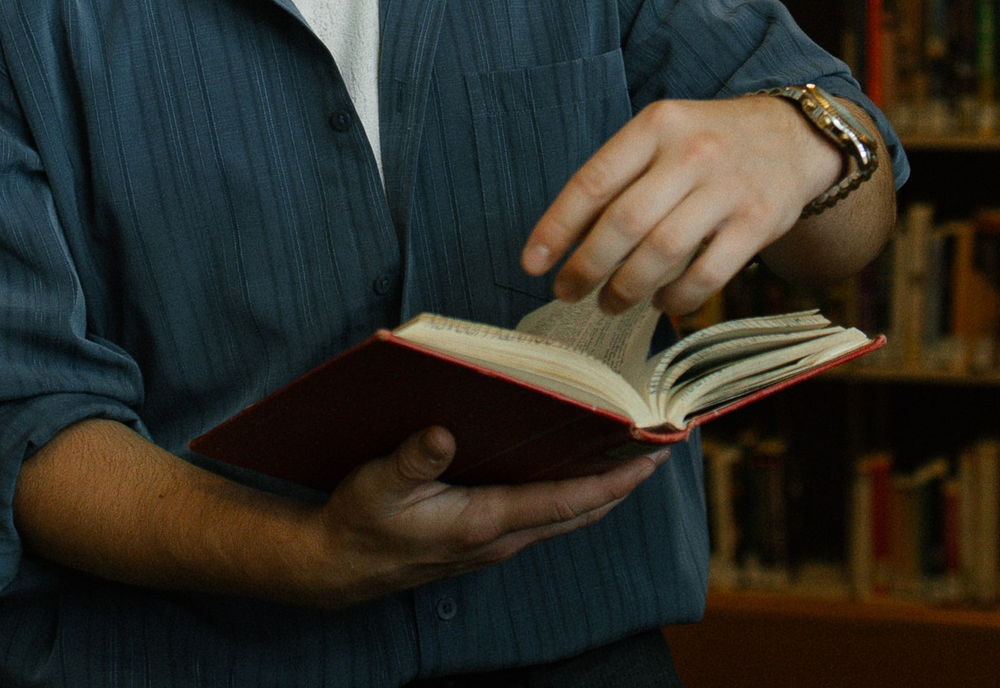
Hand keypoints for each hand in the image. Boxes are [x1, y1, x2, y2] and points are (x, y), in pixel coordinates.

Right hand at [301, 427, 662, 606]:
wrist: (338, 566)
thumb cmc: (359, 522)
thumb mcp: (376, 486)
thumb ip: (412, 460)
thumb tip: (443, 433)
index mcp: (482, 522)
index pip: (564, 501)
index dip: (611, 481)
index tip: (650, 458)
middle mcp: (499, 537)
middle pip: (579, 511)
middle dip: (622, 483)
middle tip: (661, 449)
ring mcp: (495, 542)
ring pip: (565, 517)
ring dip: (601, 490)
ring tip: (631, 455)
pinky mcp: (486, 540)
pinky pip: (545, 518)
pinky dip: (572, 496)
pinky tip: (576, 471)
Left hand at [521, 96, 842, 316]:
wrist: (794, 137)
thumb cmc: (709, 143)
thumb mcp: (662, 136)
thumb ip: (619, 177)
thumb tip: (564, 238)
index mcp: (656, 126)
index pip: (594, 181)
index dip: (556, 227)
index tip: (533, 263)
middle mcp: (691, 152)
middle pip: (624, 222)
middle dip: (587, 266)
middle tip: (568, 291)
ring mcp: (728, 188)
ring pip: (662, 252)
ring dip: (626, 288)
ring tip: (609, 303)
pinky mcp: (758, 223)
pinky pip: (707, 274)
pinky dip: (677, 298)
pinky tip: (661, 303)